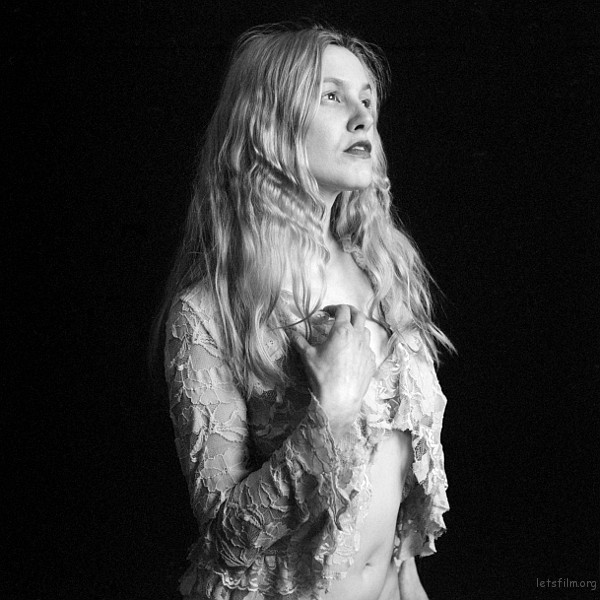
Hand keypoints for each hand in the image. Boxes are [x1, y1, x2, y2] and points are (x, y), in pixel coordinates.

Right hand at [291, 304, 375, 438]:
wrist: (339, 399)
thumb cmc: (322, 375)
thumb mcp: (307, 356)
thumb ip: (299, 341)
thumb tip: (291, 334)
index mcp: (342, 331)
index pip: (342, 310)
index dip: (333, 308)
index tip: (325, 313)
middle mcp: (358, 336)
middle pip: (359, 315)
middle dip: (349, 311)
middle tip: (340, 315)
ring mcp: (367, 349)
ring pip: (366, 331)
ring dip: (357, 328)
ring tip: (346, 334)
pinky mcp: (371, 362)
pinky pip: (368, 348)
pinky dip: (361, 346)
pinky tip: (352, 354)